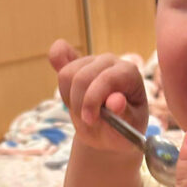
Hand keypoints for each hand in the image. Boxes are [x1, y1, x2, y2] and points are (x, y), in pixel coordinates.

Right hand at [49, 40, 149, 154]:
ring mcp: (91, 60)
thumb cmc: (123, 130)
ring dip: (70, 99)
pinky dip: (56, 59)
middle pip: (82, 77)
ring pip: (67, 74)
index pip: (107, 79)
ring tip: (82, 112)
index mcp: (129, 74)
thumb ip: (124, 115)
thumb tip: (116, 101)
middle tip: (86, 122)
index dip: (93, 99)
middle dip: (79, 103)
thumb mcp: (128, 131)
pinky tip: (56, 64)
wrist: (110, 132)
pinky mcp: (75, 63)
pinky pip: (60, 55)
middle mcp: (110, 61)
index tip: (89, 120)